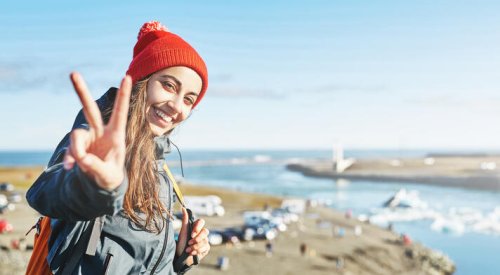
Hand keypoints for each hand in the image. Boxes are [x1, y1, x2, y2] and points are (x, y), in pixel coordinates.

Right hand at [63, 72, 131, 189]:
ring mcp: (87, 138)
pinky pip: (70, 149)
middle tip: (73, 73)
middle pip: (90, 109)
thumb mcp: (109, 175)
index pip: (120, 112)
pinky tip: (69, 167)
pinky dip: (69, 158)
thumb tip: (82, 159)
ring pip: (76, 135)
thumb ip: (97, 167)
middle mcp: (100, 132)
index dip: (123, 96)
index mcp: (116, 135)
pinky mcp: (77, 146)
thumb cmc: (111, 176)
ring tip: (80, 164)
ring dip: (76, 149)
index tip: (127, 77)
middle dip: (81, 92)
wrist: (102, 183)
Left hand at [176, 208, 209, 264]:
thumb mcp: (182, 232)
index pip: (201, 222)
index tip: (192, 234)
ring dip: (195, 246)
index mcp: (195, 227)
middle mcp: (201, 233)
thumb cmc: (181, 244)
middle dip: (197, 238)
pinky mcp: (206, 248)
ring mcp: (204, 240)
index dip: (198, 227)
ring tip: (187, 250)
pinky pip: (205, 247)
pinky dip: (197, 251)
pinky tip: (191, 253)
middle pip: (205, 231)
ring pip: (205, 241)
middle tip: (189, 243)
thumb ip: (185, 220)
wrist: (180, 257)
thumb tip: (183, 208)